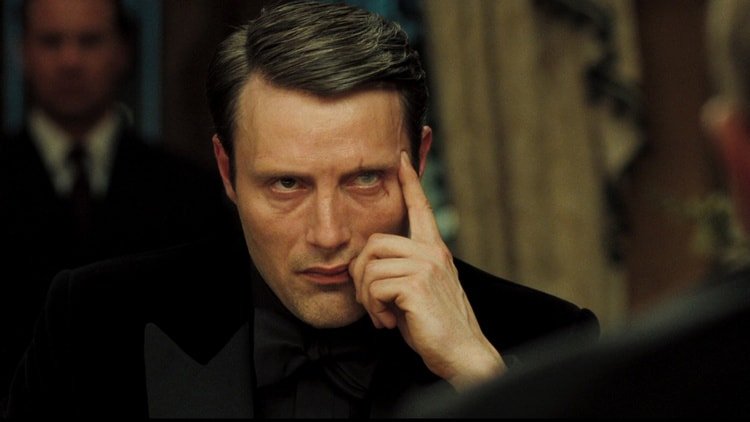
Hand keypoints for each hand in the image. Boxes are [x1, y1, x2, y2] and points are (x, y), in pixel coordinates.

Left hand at [348, 151, 505, 389]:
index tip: (401, 158)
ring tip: (383, 316)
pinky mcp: (418, 284)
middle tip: (371, 302)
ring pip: (370, 267)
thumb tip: (367, 267)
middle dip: (361, 275)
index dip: (410, 182)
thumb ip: (400, 272)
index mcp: (434, 251)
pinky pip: (375, 286)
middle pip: (374, 242)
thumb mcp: (416, 292)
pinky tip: (389, 323)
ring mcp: (427, 266)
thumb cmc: (435, 327)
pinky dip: (374, 310)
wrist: (462, 353)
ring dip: (367, 298)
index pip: (420, 208)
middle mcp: (432, 252)